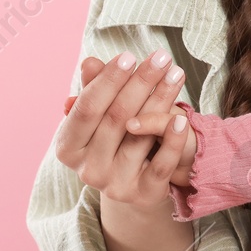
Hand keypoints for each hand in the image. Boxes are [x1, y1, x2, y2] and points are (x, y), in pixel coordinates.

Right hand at [52, 49, 190, 212]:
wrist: (133, 182)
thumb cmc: (115, 138)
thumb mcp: (101, 114)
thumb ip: (95, 89)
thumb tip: (91, 63)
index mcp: (68, 148)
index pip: (87, 109)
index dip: (107, 81)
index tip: (129, 56)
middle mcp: (87, 170)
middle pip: (116, 118)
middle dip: (140, 83)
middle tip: (161, 57)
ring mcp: (114, 185)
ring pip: (140, 136)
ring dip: (161, 100)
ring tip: (176, 73)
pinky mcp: (143, 195)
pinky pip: (160, 165)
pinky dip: (171, 140)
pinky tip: (182, 117)